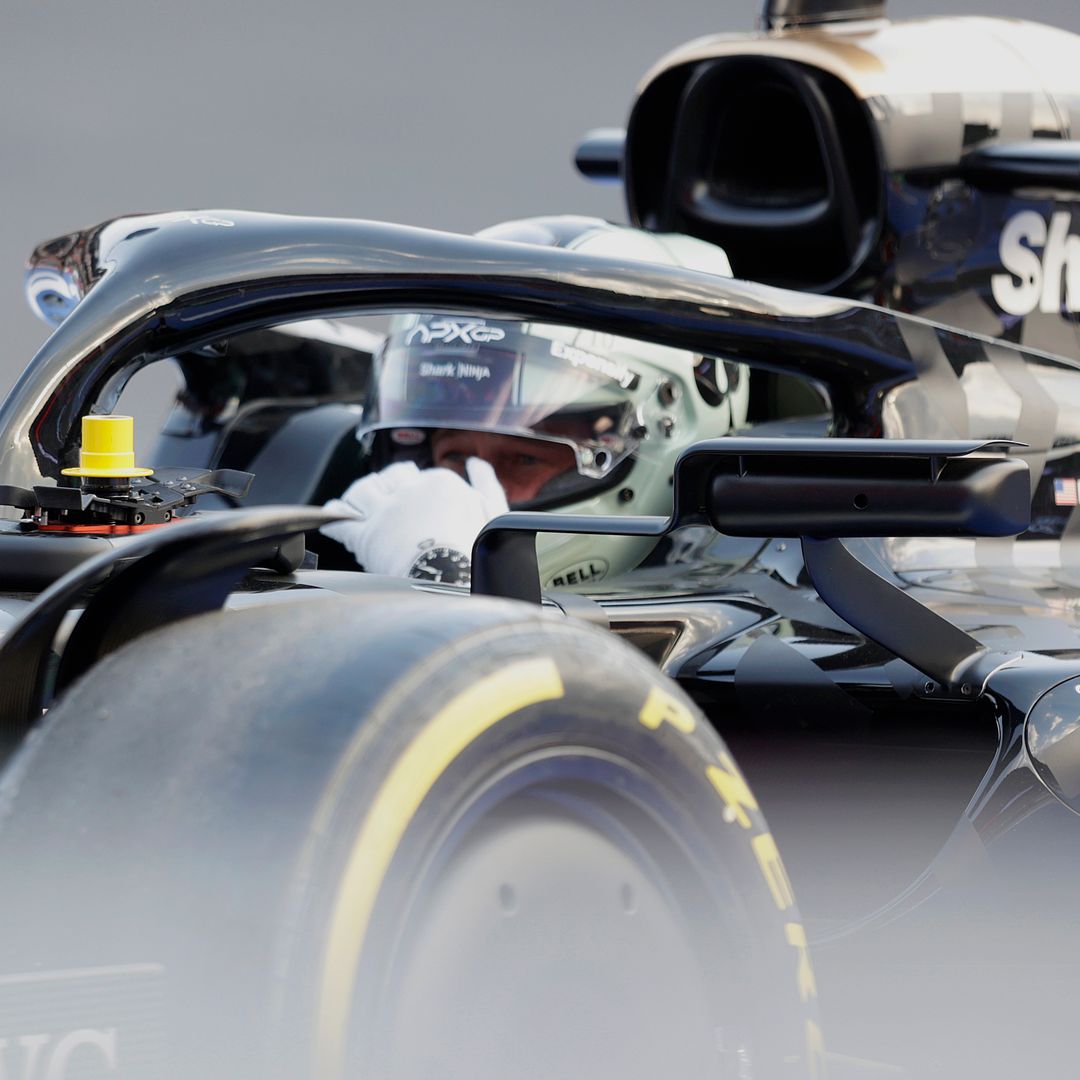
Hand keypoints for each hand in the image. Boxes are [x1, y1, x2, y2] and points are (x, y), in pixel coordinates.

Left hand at [320, 458, 508, 582]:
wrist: (454, 584)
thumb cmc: (476, 553)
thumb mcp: (493, 513)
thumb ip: (485, 484)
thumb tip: (476, 464)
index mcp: (439, 482)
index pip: (417, 474)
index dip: (411, 486)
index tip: (412, 502)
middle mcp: (408, 490)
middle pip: (387, 477)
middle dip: (385, 487)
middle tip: (386, 503)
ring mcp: (385, 511)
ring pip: (362, 491)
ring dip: (358, 497)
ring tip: (357, 506)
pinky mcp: (365, 535)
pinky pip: (340, 520)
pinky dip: (333, 518)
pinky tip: (332, 519)